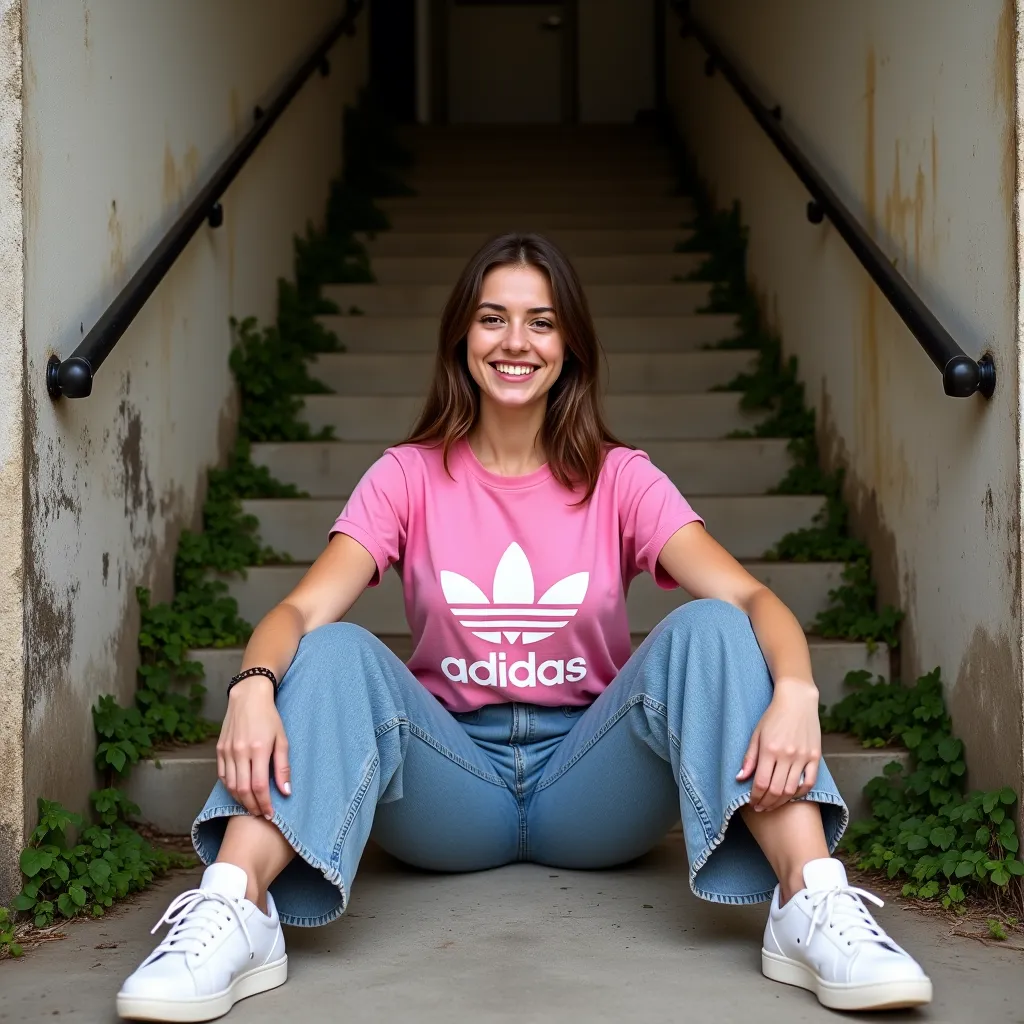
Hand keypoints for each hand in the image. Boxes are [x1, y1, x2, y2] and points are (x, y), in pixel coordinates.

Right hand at [216, 676, 291, 818]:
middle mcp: (240, 752)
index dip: (265, 804)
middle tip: (261, 814)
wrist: (248, 697)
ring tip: (252, 807)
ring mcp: (227, 751)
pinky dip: (230, 788)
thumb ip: (283, 767)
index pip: (259, 786)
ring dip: (241, 800)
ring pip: (231, 786)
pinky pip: (222, 776)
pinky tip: (239, 792)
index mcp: (258, 749)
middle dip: (252, 806)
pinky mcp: (219, 749)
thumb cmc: (269, 717)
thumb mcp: (282, 739)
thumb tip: (286, 792)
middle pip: (243, 790)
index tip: (270, 814)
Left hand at [736, 680, 820, 811]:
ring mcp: (803, 757)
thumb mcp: (756, 734)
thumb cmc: (773, 716)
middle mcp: (787, 755)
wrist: (797, 701)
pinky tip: (791, 796)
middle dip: (766, 803)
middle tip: (760, 808)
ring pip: (791, 790)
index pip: (760, 783)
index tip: (751, 803)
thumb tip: (740, 778)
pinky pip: (809, 782)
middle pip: (776, 790)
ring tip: (772, 805)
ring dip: (780, 802)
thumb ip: (749, 758)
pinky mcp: (815, 757)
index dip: (755, 797)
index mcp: (769, 749)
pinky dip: (800, 793)